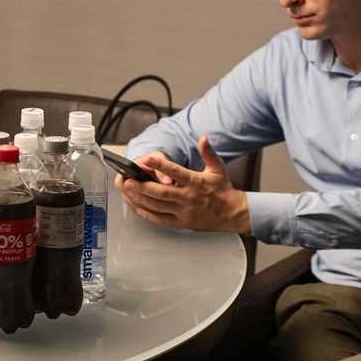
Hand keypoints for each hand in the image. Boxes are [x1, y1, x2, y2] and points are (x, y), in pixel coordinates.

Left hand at [114, 136, 250, 232]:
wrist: (232, 214)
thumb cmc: (223, 190)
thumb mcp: (218, 168)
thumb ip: (208, 152)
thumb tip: (203, 138)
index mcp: (196, 183)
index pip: (176, 172)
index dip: (160, 165)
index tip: (147, 159)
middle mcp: (188, 198)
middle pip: (161, 192)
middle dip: (142, 186)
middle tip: (128, 180)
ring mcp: (184, 212)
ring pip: (157, 206)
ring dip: (140, 199)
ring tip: (127, 192)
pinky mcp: (181, 223)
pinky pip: (160, 219)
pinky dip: (146, 214)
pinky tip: (136, 207)